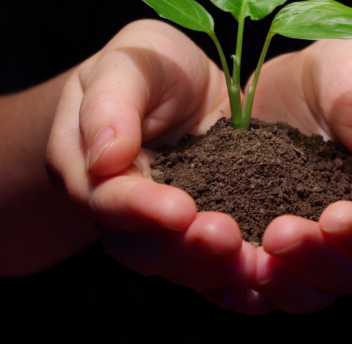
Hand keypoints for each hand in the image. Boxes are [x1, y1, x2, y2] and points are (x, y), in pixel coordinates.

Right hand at [45, 20, 266, 311]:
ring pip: (179, 267)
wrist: (179, 82)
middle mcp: (118, 210)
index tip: (180, 209)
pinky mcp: (199, 235)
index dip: (141, 209)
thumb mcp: (126, 62)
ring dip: (215, 271)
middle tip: (227, 239)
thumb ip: (112, 103)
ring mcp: (160, 229)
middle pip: (142, 247)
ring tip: (256, 264)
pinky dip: (236, 285)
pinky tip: (265, 289)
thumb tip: (104, 157)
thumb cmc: (145, 63)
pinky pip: (211, 271)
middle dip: (185, 250)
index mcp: (85, 167)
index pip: (106, 198)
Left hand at [247, 37, 351, 312]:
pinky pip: (244, 276)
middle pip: (337, 275)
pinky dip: (226, 276)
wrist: (314, 82)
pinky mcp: (257, 237)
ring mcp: (303, 246)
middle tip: (279, 233)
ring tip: (239, 250)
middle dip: (309, 258)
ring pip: (291, 288)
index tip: (337, 217)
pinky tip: (205, 252)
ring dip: (267, 277)